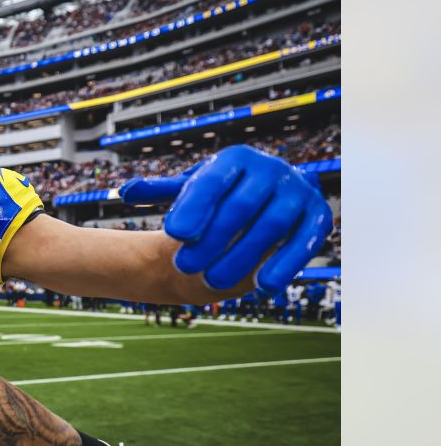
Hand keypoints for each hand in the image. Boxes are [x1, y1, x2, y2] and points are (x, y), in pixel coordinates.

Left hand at [119, 144, 332, 291]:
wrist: (273, 192)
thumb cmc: (223, 193)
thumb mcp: (194, 188)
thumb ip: (163, 191)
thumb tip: (126, 191)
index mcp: (236, 159)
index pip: (213, 182)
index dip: (193, 207)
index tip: (172, 233)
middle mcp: (271, 170)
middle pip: (240, 206)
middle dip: (212, 239)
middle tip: (184, 266)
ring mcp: (298, 192)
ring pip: (271, 226)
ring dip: (242, 256)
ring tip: (212, 281)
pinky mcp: (318, 217)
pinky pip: (303, 242)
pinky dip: (284, 264)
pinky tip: (262, 287)